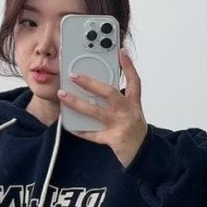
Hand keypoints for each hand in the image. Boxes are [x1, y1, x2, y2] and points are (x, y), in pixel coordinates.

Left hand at [58, 48, 147, 167]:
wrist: (143, 154)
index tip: (120, 51)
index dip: (128, 66)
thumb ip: (118, 101)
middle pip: (109, 93)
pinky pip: (92, 134)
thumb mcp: (131, 112)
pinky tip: (68, 123)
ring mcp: (120, 126)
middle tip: (74, 75)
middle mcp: (128, 112)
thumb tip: (94, 89)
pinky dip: (80, 129)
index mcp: (134, 104)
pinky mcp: (113, 139)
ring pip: (96, 111)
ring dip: (77, 102)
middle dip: (91, 83)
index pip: (134, 81)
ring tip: (63, 95)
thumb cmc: (134, 131)